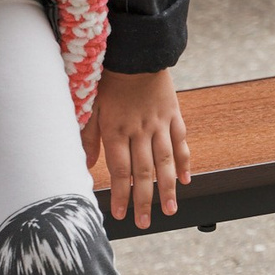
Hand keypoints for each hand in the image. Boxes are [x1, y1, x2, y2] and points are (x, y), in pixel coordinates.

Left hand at [87, 69, 190, 230]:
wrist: (136, 52)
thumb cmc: (108, 79)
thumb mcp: (90, 106)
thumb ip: (88, 136)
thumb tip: (86, 165)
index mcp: (116, 130)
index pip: (120, 171)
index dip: (121, 194)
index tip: (121, 214)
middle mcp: (140, 131)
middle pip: (144, 172)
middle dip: (144, 200)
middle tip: (144, 223)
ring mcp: (160, 124)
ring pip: (166, 162)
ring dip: (168, 188)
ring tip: (171, 209)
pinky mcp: (174, 115)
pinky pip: (181, 142)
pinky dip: (185, 162)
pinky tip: (187, 179)